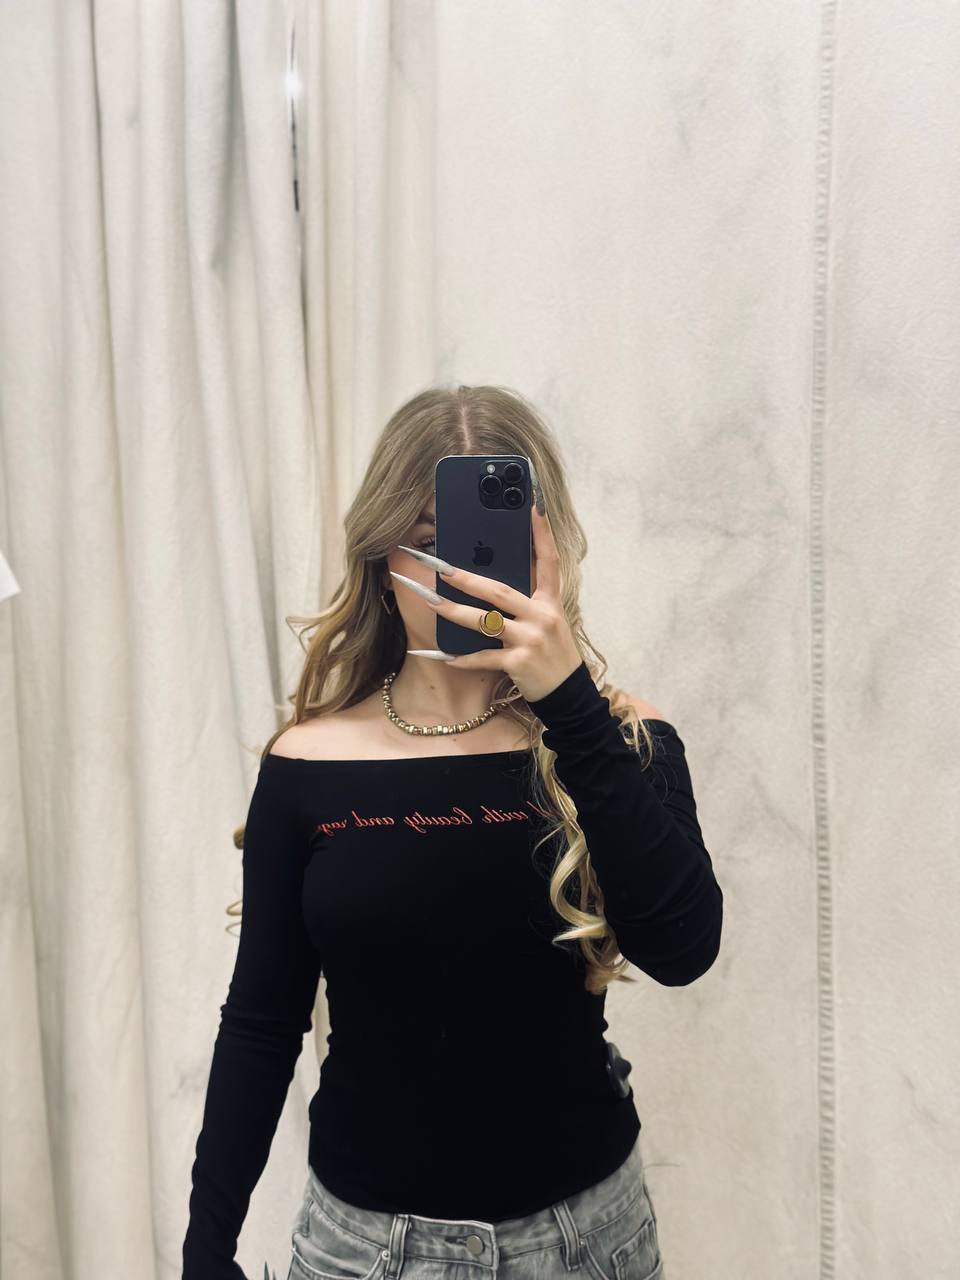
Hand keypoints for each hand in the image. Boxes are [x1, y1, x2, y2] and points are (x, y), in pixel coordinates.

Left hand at [402, 506, 582, 702]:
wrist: (568, 695)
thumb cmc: (551, 653)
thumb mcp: (547, 621)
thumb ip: (526, 601)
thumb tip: (491, 580)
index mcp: (550, 602)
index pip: (548, 561)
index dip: (542, 534)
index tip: (533, 506)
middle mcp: (542, 616)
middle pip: (500, 591)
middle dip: (468, 578)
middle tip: (441, 567)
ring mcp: (531, 640)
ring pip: (485, 622)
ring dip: (454, 612)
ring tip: (429, 602)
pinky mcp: (520, 664)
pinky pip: (484, 657)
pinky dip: (462, 658)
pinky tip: (443, 656)